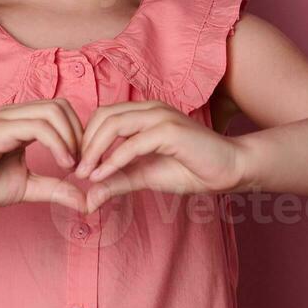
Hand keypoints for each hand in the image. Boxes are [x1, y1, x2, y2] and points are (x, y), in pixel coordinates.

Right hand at [0, 100, 86, 213]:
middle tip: (80, 164)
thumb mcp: (28, 187)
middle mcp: (14, 114)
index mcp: (21, 122)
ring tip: (71, 166)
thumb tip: (86, 202)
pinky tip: (63, 165)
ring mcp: (5, 119)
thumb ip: (56, 189)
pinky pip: (38, 127)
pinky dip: (58, 144)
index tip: (80, 165)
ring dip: (71, 139)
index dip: (78, 135)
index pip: (61, 112)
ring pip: (53, 111)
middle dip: (79, 134)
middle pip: (62, 106)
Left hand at [72, 100, 248, 213]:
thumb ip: (118, 182)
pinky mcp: (170, 131)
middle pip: (103, 117)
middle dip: (84, 144)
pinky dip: (113, 161)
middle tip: (76, 172)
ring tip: (86, 175)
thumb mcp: (146, 176)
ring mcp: (161, 117)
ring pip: (114, 124)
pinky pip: (133, 143)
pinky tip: (103, 177)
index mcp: (145, 113)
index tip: (78, 167)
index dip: (86, 139)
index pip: (103, 116)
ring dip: (94, 151)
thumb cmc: (192, 169)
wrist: (230, 169)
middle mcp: (151, 109)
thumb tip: (88, 198)